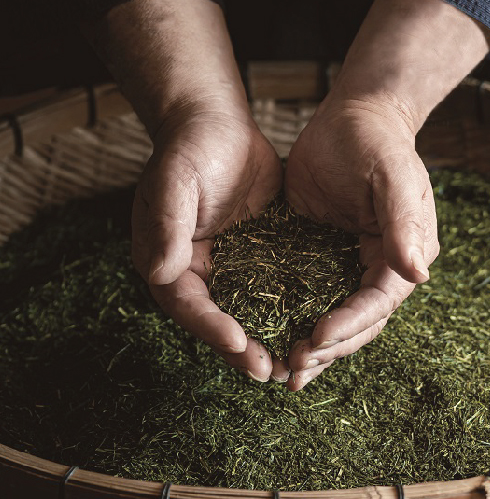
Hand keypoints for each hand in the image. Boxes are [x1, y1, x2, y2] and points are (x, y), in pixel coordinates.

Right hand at [133, 106, 285, 381]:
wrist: (218, 127)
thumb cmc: (189, 149)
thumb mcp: (175, 182)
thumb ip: (168, 225)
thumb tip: (162, 272)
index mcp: (167, 262)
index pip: (188, 305)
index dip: (212, 327)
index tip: (239, 342)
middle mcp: (198, 275)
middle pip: (219, 322)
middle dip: (244, 350)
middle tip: (272, 371)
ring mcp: (230, 270)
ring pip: (251, 315)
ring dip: (271, 340)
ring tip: (296, 366)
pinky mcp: (260, 260)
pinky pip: (276, 294)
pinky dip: (293, 314)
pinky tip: (318, 329)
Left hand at [279, 0, 489, 390]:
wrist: (355, 115)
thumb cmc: (376, 140)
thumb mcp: (391, 176)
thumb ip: (403, 224)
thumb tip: (418, 274)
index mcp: (405, 255)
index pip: (378, 302)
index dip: (349, 324)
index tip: (315, 339)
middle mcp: (383, 268)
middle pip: (360, 323)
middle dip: (329, 348)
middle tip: (294, 370)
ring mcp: (353, 265)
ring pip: (336, 319)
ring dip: (314, 348)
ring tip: (285, 372)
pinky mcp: (324, 257)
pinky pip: (312, 299)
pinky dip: (295, 321)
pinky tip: (271, 340)